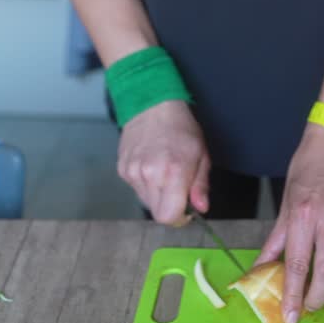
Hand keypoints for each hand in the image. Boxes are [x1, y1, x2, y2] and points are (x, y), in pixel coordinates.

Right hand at [117, 100, 210, 224]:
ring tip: (163, 172)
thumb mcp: (201, 154)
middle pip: (157, 213)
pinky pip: (136, 189)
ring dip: (157, 194)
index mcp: (173, 172)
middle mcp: (149, 175)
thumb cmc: (182, 129)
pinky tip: (151, 166)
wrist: (152, 106)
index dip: (179, 217)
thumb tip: (201, 208)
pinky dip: (145, 184)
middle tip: (177, 189)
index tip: (186, 208)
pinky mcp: (122, 170)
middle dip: (169, 206)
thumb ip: (201, 185)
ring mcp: (132, 172)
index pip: (169, 217)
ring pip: (146, 202)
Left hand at [255, 125, 323, 322]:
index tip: (289, 316)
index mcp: (303, 215)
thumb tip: (259, 268)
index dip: (292, 294)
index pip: (297, 264)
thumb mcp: (285, 203)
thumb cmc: (306, 170)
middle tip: (307, 309)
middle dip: (315, 298)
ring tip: (322, 301)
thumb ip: (276, 241)